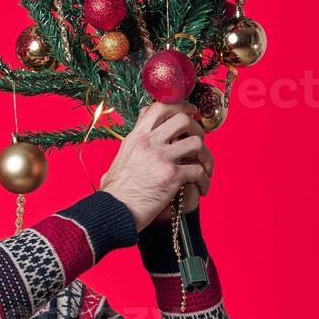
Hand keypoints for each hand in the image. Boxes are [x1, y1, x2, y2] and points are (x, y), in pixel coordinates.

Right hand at [100, 101, 212, 230]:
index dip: (181, 107)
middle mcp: (148, 143)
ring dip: (205, 156)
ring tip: (204, 168)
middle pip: (184, 120)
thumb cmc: (116, 190)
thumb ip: (135, 138)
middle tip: (199, 143)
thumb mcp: (121, 157)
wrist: (113, 211)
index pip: (161, 107)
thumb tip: (140, 121)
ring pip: (197, 143)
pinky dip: (205, 181)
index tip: (191, 114)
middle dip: (197, 130)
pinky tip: (202, 188)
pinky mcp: (171, 176)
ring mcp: (160, 158)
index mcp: (136, 137)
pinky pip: (198, 171)